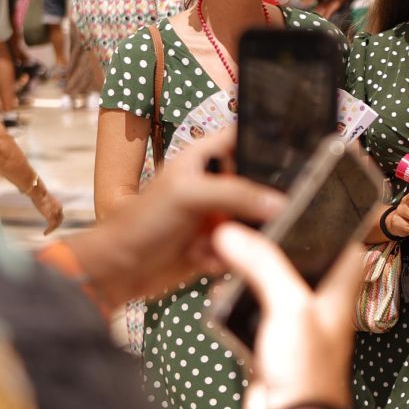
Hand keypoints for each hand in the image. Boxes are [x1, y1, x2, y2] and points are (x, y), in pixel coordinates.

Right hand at [29, 184, 64, 234]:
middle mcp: (58, 209)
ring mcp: (55, 213)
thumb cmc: (36, 191)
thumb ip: (36, 196)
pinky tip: (44, 233)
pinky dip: (49, 230)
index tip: (51, 221)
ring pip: (57, 224)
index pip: (59, 212)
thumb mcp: (38, 195)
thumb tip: (22, 191)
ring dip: (52, 229)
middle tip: (50, 229)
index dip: (57, 217)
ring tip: (46, 232)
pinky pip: (51, 226)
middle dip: (56, 224)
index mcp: (57, 203)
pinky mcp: (50, 217)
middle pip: (60, 218)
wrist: (38, 192)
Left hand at [65, 128, 286, 307]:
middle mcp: (213, 184)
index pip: (243, 139)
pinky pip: (241, 248)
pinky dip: (227, 257)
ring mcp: (215, 216)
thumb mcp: (189, 195)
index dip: (265, 146)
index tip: (290, 163)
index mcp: (204, 158)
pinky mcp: (216, 245)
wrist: (119, 270)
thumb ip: (236, 194)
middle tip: (250, 218)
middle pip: (257, 186)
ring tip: (213, 243)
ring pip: (252, 222)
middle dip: (260, 205)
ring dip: (239, 236)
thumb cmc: (141, 222)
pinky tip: (203, 260)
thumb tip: (280, 203)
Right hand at [211, 221, 364, 408]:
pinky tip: (219, 287)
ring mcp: (295, 327)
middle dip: (280, 243)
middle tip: (254, 217)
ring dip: (253, 270)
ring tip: (230, 244)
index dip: (338, 222)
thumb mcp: (289, 305)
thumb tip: (232, 232)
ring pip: (274, 286)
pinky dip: (236, 299)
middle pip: (304, 263)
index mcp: (339, 293)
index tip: (317, 196)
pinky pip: (252, 313)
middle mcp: (320, 306)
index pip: (348, 247)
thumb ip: (263, 265)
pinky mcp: (270, 345)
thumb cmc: (306, 369)